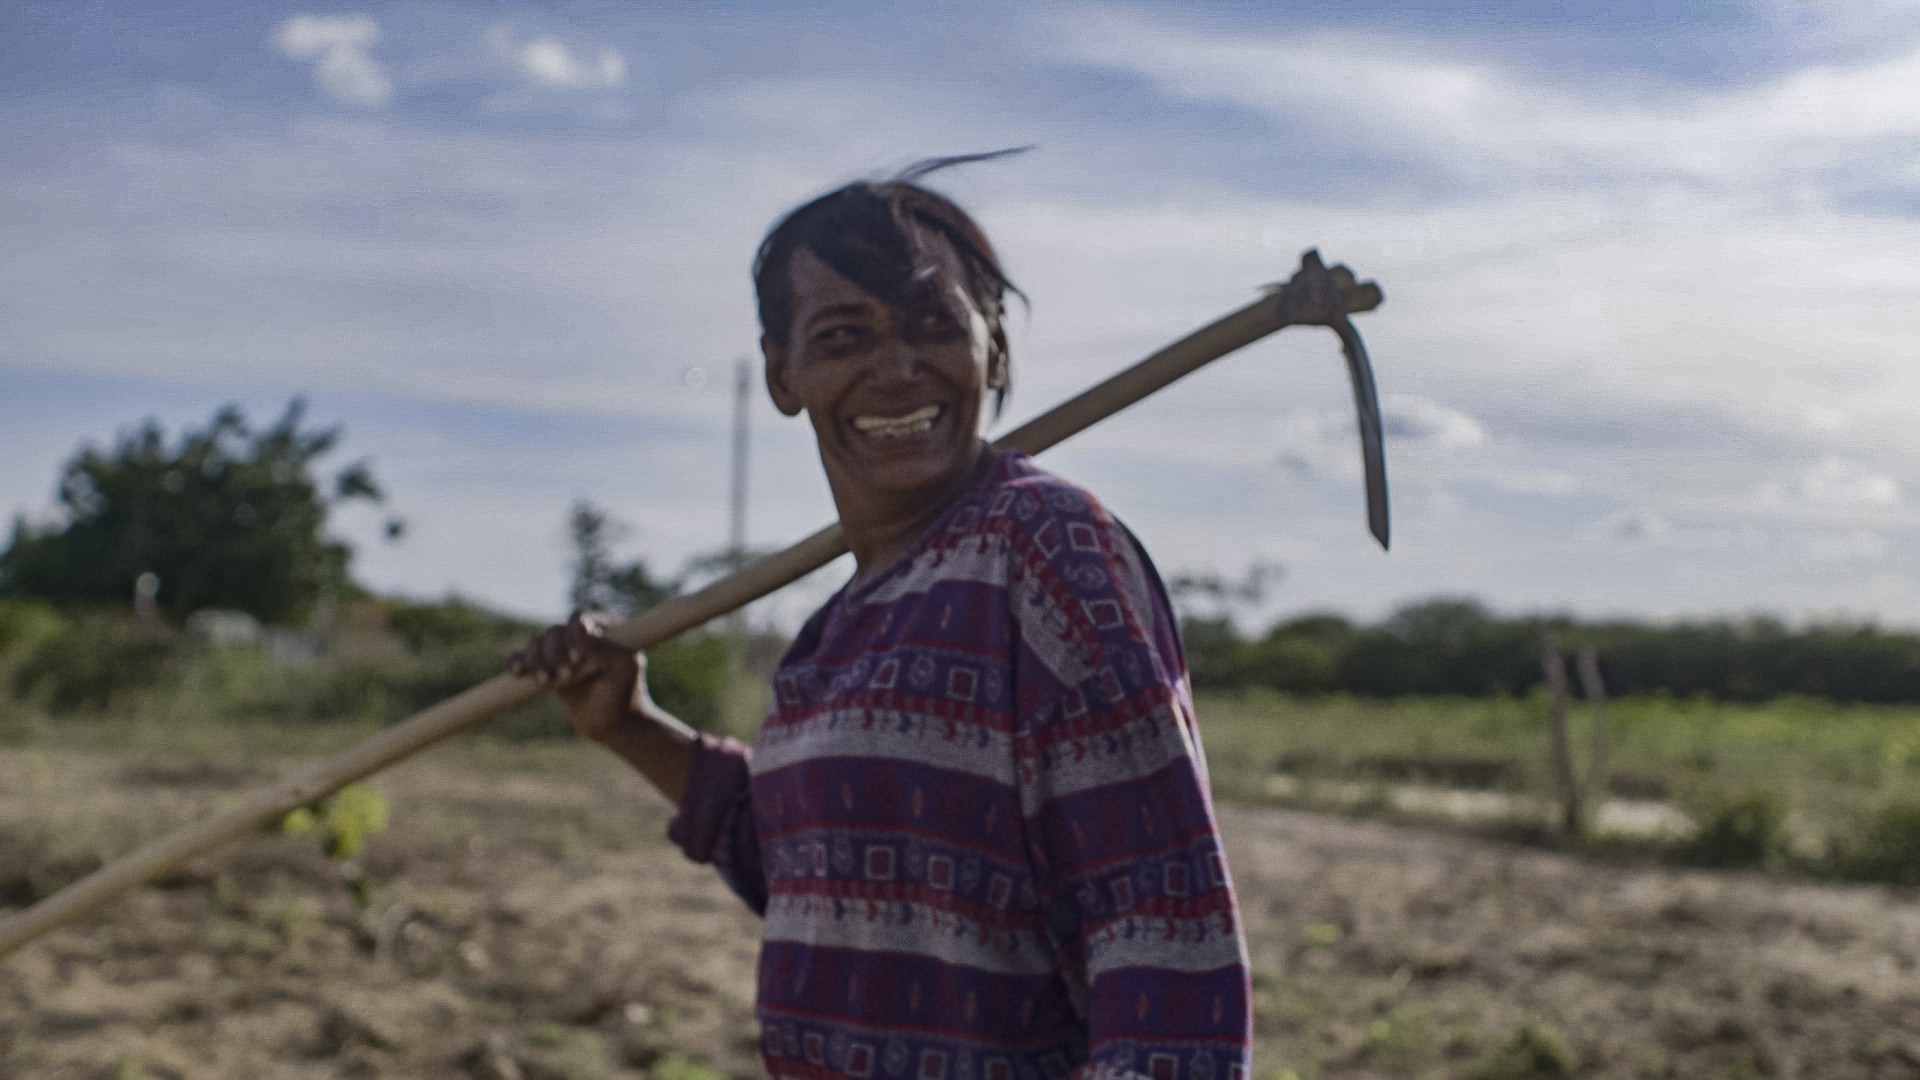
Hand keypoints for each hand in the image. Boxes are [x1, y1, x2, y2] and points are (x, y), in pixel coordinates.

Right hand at [507, 611, 648, 743]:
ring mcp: (561, 652)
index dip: (573, 637)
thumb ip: (601, 645)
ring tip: (546, 681)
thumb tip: (577, 621)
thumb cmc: (624, 694)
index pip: (578, 621)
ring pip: (537, 643)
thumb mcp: (622, 668)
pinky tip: (518, 672)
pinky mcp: (546, 668)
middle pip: (554, 632)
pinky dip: (517, 661)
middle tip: (566, 676)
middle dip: (555, 654)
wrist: (613, 725)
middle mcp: (580, 637)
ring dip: (536, 660)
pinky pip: (522, 657)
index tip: (578, 660)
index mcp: (603, 629)